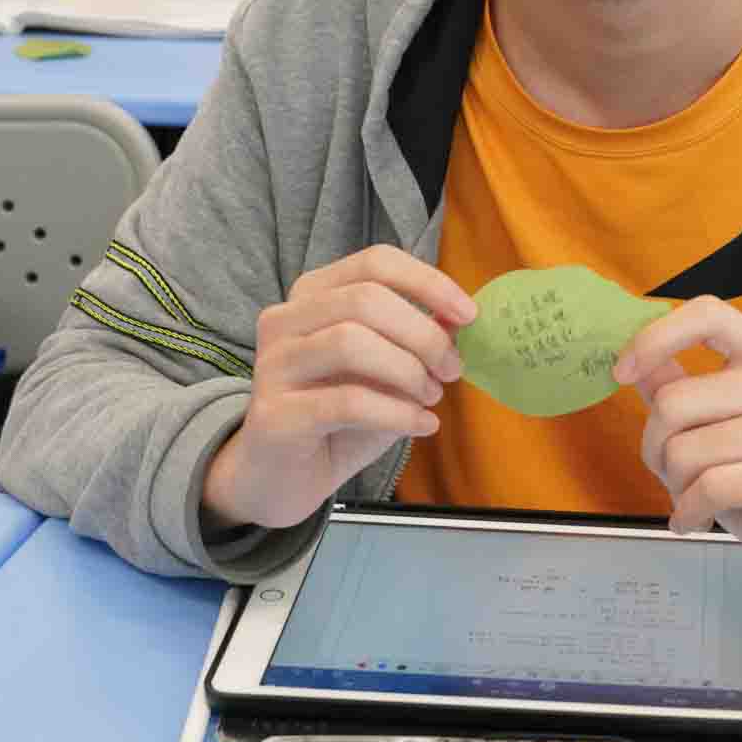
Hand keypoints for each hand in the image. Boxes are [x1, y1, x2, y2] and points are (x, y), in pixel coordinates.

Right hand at [201, 247, 474, 531]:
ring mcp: (273, 365)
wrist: (282, 478)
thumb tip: (458, 316)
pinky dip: (397, 412)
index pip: (375, 262)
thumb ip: (417, 338)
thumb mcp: (386, 372)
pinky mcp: (274, 414)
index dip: (427, 282)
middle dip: (423, 334)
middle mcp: (285, 319)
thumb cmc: (339, 419)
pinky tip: (421, 426)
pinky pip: (347, 402)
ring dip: (408, 371)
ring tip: (432, 398)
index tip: (468, 314)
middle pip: (365, 300)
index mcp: (313, 295)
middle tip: (452, 369)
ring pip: (350, 342)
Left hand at [614, 300, 741, 611]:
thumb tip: (636, 363)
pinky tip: (694, 521)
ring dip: (675, 487)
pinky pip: (710, 487)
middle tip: (671, 475)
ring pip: (686, 451)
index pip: (708, 314)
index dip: (655, 338)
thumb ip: (684, 390)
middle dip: (655, 449)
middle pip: (675, 401)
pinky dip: (688, 513)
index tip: (621, 372)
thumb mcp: (726, 428)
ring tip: (694, 499)